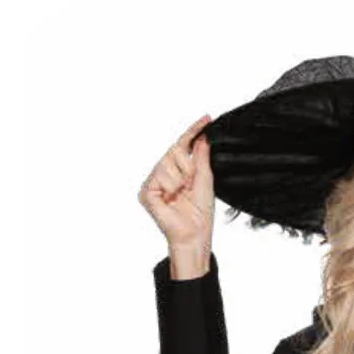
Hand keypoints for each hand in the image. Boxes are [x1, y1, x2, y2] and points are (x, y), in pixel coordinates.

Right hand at [139, 115, 214, 253]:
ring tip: (181, 194)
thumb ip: (202, 157)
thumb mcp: (206, 180)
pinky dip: (170, 187)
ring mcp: (153, 181)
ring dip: (180, 178)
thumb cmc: (200, 213)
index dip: (194, 131)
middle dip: (188, 165)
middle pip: (174, 150)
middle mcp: (164, 172)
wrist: (195, 234)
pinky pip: (159, 176)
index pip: (184, 144)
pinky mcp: (146, 192)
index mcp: (179, 169)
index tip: (208, 118)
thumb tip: (202, 137)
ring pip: (167, 162)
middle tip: (191, 184)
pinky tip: (171, 199)